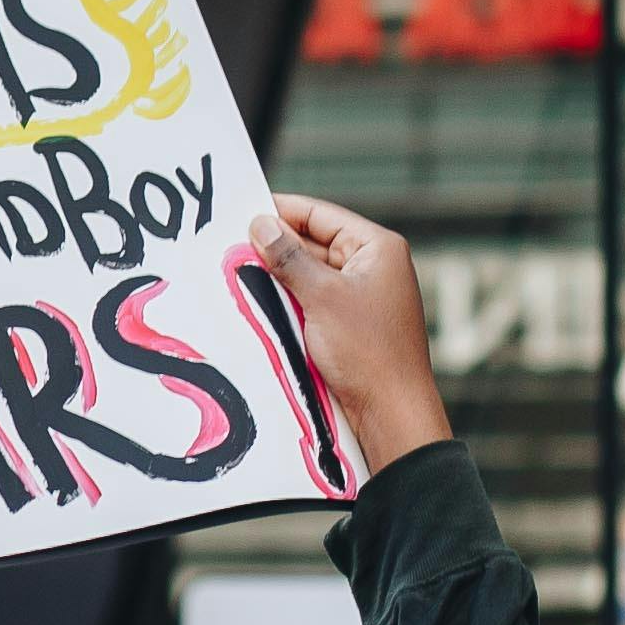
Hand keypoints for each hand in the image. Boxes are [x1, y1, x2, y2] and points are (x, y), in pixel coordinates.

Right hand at [246, 195, 452, 467]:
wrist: (391, 412)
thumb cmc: (368, 351)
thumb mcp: (321, 296)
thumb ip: (288, 258)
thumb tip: (261, 225)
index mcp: (377, 248)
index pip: (321, 215)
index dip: (282, 211)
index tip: (243, 212)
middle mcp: (373, 267)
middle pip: (314, 243)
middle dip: (276, 247)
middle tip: (233, 247)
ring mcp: (362, 297)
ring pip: (310, 275)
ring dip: (279, 278)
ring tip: (242, 274)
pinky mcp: (351, 325)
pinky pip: (313, 302)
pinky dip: (289, 302)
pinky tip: (262, 305)